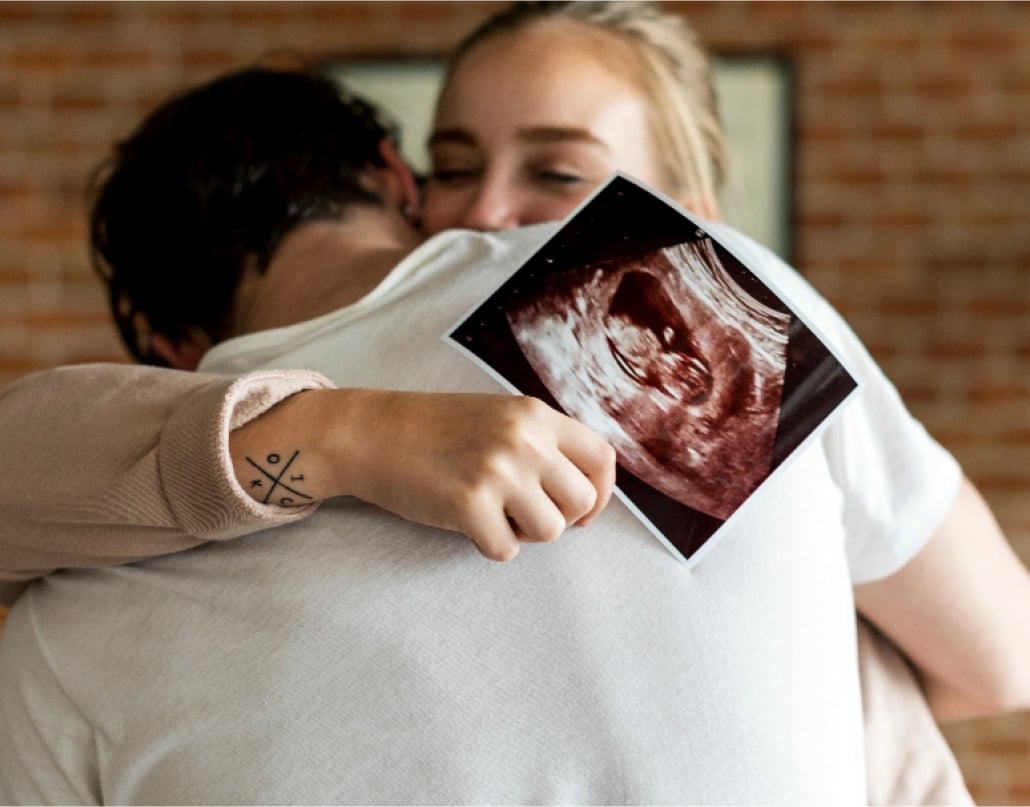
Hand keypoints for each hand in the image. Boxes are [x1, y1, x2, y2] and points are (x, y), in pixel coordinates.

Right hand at [232, 389, 616, 560]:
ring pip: (550, 531)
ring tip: (492, 513)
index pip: (602, 459)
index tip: (581, 510)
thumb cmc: (435, 430)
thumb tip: (586, 494)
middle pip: (580, 502)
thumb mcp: (499, 418)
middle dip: (557, 517)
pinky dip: (488, 544)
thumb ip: (542, 443)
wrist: (372, 433)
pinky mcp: (469, 504)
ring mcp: (498, 471)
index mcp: (535, 415)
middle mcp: (524, 439)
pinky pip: (506, 549)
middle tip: (522, 511)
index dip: (600, 493)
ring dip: (523, 533)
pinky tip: (465, 522)